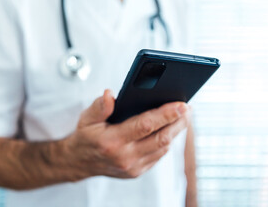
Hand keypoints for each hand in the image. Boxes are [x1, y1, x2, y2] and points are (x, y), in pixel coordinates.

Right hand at [66, 89, 190, 179]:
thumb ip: (99, 106)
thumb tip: (111, 94)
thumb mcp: (86, 118)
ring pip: (163, 148)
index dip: (166, 114)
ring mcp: (133, 167)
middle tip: (188, 109)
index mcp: (112, 141)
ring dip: (176, 132)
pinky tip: (171, 129)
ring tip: (184, 117)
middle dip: (179, 122)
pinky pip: (159, 155)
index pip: (145, 125)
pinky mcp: (138, 172)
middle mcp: (125, 157)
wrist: (79, 162)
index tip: (181, 105)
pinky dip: (167, 141)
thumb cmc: (86, 137)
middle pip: (161, 138)